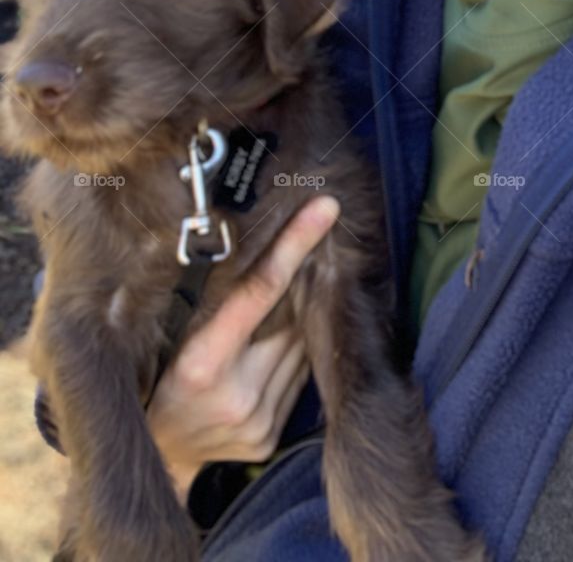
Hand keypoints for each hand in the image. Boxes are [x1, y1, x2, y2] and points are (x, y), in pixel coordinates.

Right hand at [146, 194, 339, 502]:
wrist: (153, 456)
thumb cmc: (154, 382)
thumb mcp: (165, 341)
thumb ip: (205, 304)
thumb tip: (245, 243)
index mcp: (201, 365)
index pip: (259, 291)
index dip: (293, 246)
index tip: (324, 210)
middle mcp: (235, 396)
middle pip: (290, 318)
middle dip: (298, 286)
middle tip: (301, 256)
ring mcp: (257, 421)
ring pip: (301, 346)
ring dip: (296, 325)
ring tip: (267, 323)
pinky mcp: (269, 438)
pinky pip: (299, 377)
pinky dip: (293, 356)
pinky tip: (269, 355)